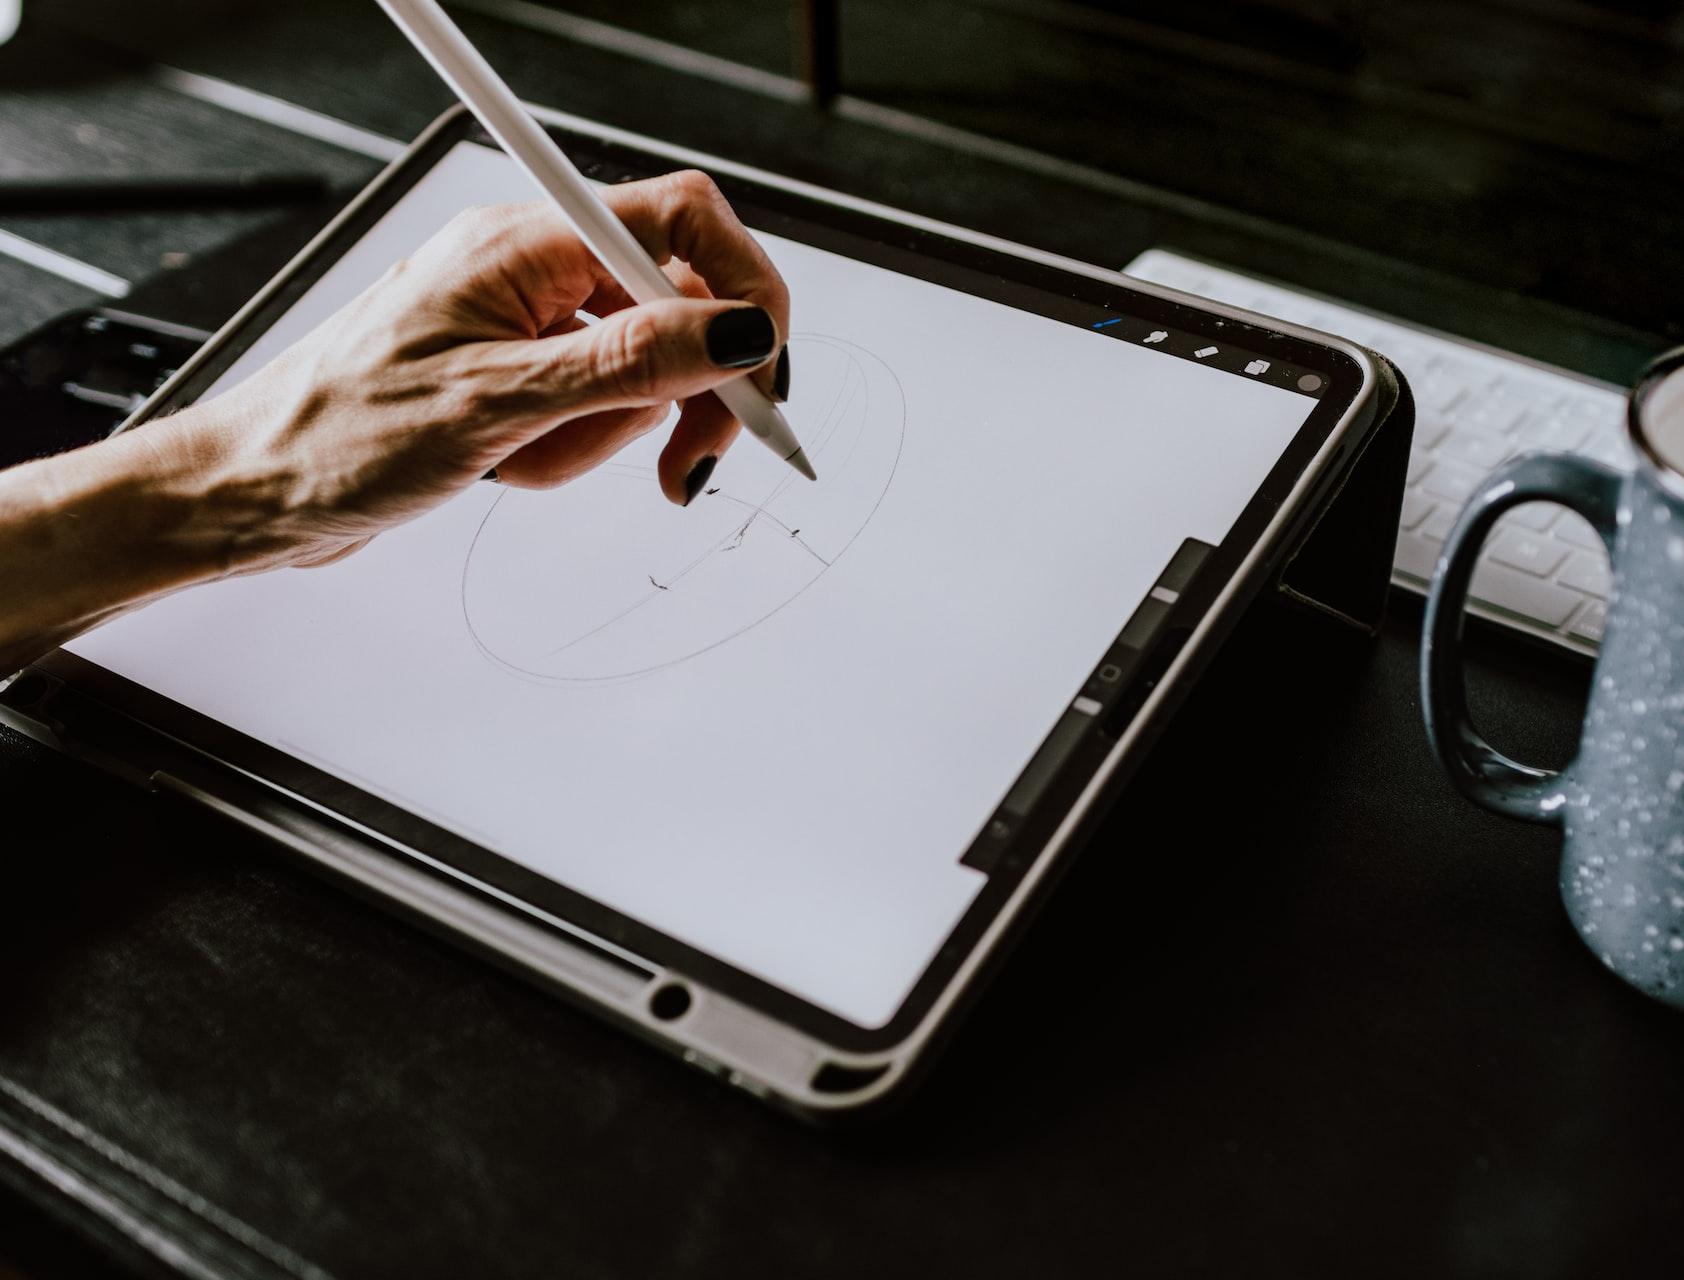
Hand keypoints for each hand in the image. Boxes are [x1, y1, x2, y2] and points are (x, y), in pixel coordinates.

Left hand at [196, 169, 790, 569]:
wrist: (259, 492)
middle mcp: (532, 270)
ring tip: (529, 460)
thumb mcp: (497, 404)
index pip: (681, 226)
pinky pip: (597, 405)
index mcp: (524, 245)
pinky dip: (577, 448)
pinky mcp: (519, 373)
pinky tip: (515, 464)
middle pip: (675, 304)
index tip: (762, 372)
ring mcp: (527, 323)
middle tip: (690, 462)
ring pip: (640, 368)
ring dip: (607, 435)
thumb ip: (627, 365)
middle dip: (685, 390)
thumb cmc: (338, 434)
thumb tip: (732, 333)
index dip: (743, 291)